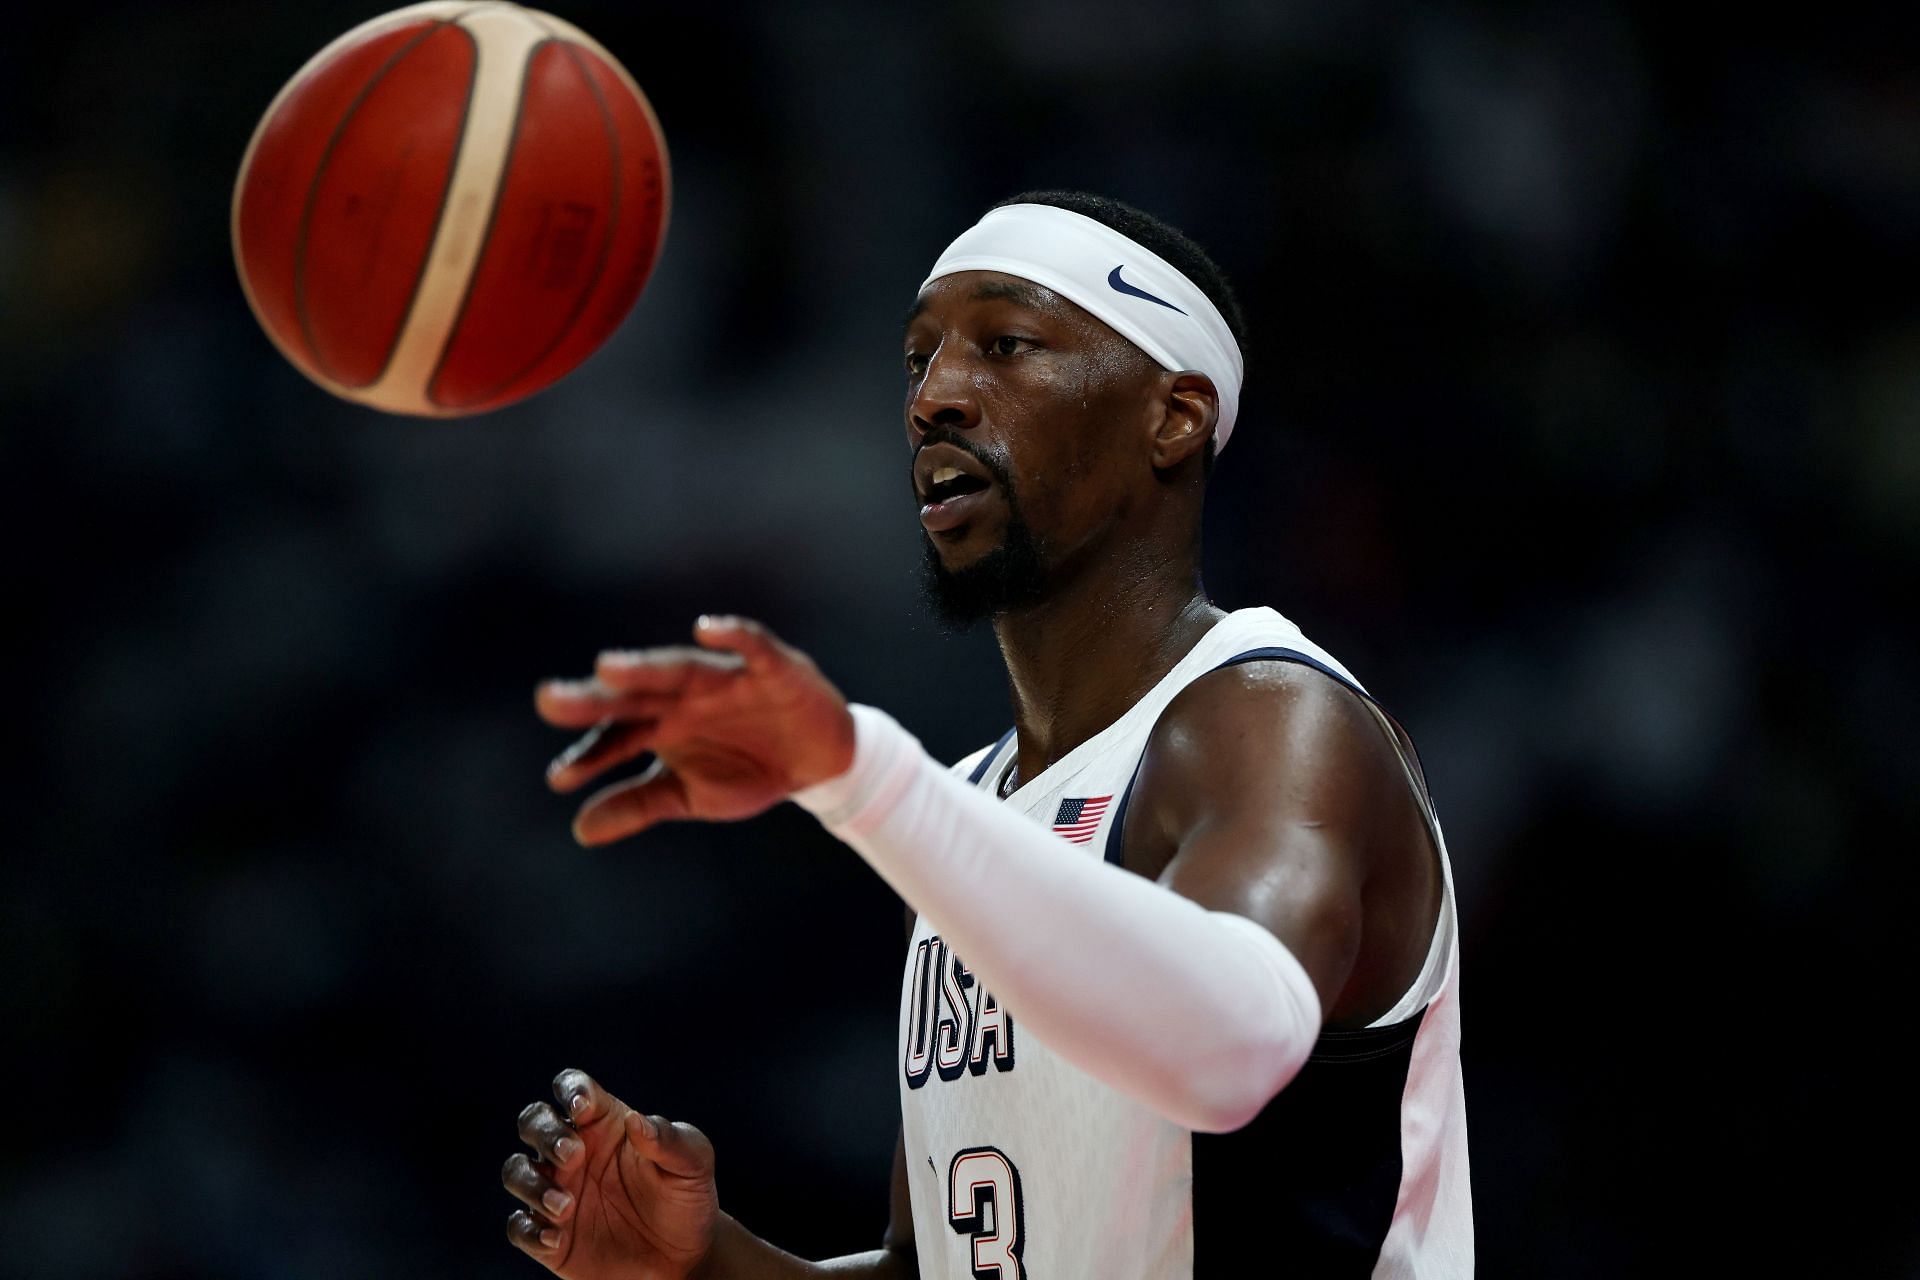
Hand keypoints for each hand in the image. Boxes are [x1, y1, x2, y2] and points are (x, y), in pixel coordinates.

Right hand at [503, 1069, 718, 1278]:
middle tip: (572, 1154)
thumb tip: (636, 1121)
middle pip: (533, 1121)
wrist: (686, 1258)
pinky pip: (520, 1227)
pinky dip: (530, 1230)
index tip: (583, 1107)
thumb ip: (670, 1139)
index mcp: (605, 1124)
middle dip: (544, 1132)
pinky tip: (557, 1238)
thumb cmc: (687, 1198)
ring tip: (565, 1205)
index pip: (574, 1088)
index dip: (571, 1089)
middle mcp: (574, 1153)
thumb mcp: (693, 1164)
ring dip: (531, 1183)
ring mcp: (559, 1192)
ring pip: (517, 1171)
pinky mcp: (552, 1238)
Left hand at [536, 616, 855, 845]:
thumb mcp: (693, 796)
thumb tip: (579, 830)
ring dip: (646, 668)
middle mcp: (685, 696)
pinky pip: (751, 646)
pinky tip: (706, 631)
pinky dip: (732, 636)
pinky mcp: (771, 667)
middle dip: (596, 699)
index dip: (590, 755)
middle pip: (635, 695)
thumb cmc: (750, 768)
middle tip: (550, 701)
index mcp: (662, 724)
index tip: (560, 779)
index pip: (617, 735)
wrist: (820, 761)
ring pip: (681, 670)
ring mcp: (726, 678)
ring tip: (606, 670)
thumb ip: (639, 804)